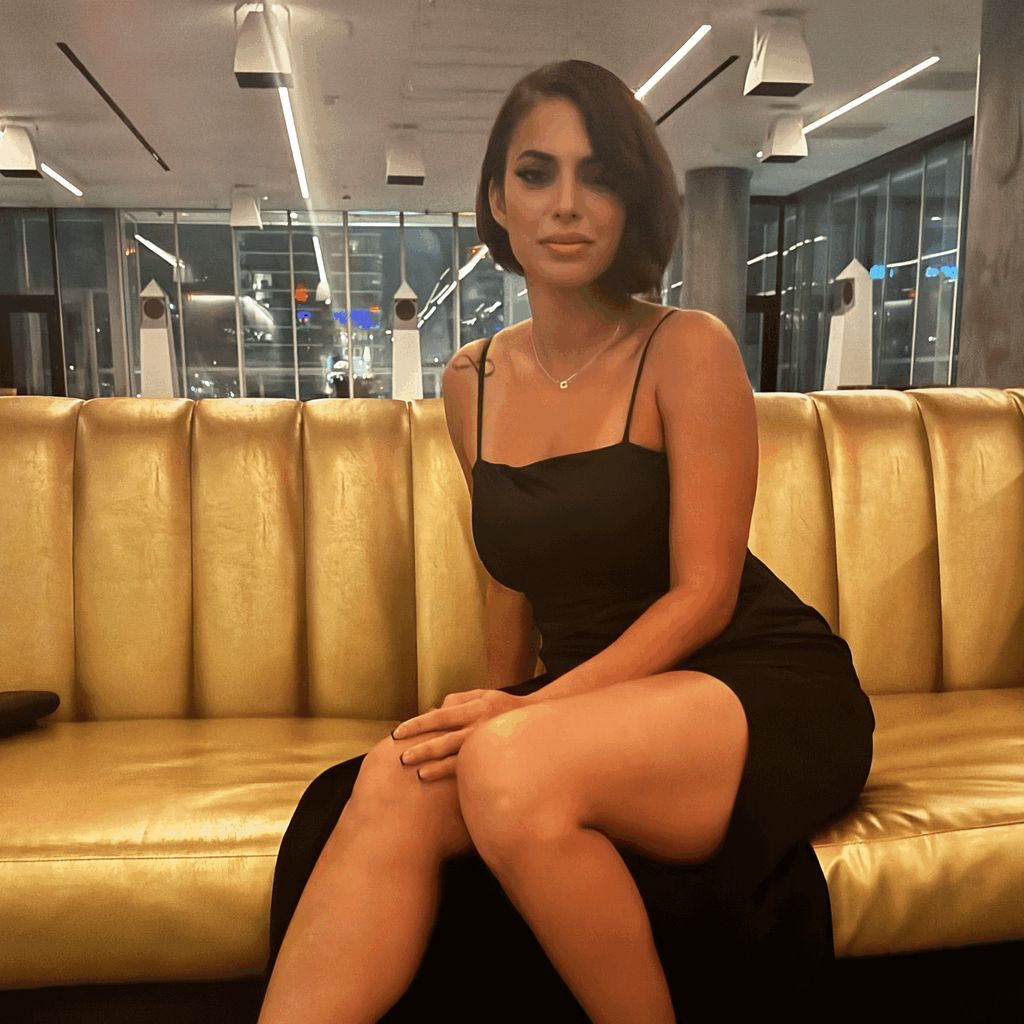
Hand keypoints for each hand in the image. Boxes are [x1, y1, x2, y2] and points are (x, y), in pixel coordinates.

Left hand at [391, 688, 526, 781]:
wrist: (542, 722)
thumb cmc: (505, 707)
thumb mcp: (483, 694)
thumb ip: (457, 700)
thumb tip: (433, 711)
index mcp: (474, 707)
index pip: (439, 716)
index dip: (417, 725)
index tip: (398, 734)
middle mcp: (480, 726)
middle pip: (445, 739)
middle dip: (422, 749)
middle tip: (402, 759)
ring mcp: (489, 745)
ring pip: (459, 759)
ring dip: (438, 768)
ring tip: (420, 775)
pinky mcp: (496, 759)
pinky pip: (474, 769)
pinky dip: (457, 776)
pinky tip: (445, 784)